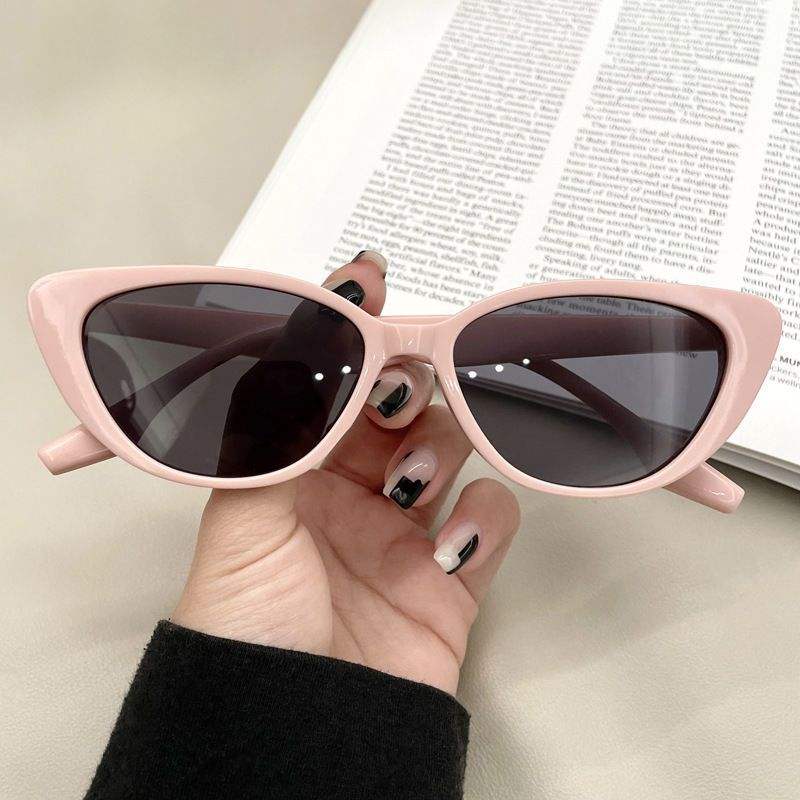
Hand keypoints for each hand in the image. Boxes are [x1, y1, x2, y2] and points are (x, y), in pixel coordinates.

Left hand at [172, 254, 520, 693]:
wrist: (298, 738)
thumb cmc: (248, 636)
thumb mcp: (244, 524)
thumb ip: (275, 432)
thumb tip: (300, 344)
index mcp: (296, 474)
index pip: (331, 388)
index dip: (349, 337)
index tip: (368, 282)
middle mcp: (351, 496)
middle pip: (398, 410)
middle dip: (407, 385)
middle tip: (409, 374)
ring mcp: (406, 534)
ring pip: (450, 451)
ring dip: (441, 451)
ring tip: (412, 483)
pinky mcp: (453, 576)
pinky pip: (490, 520)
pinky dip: (483, 519)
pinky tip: (450, 544)